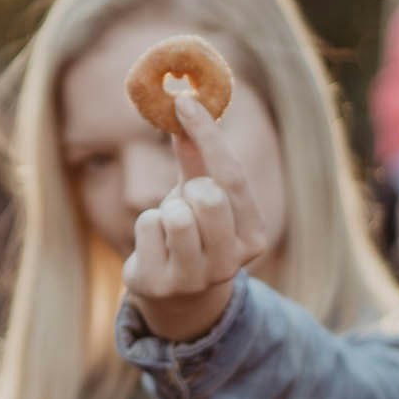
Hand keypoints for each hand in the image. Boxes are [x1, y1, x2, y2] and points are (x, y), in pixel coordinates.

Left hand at [124, 91, 273, 344]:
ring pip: (175, 214)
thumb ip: (196, 158)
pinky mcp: (158, 285)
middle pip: (208, 195)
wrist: (174, 296)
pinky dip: (145, 226)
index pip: (233, 176)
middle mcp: (231, 262)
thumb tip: (184, 106)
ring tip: (170, 226)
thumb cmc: (192, 232)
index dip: (208, 135)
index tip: (185, 102)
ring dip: (165, 209)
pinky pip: (147, 225)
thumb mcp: (200, 195)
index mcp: (253, 235)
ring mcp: (195, 278)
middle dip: (189, 188)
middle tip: (185, 201)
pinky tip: (153, 245)